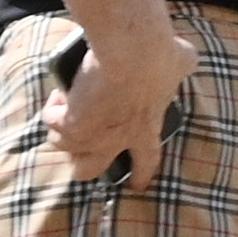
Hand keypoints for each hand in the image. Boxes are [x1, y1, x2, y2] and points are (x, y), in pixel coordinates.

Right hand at [45, 12, 194, 181]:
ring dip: (62, 128)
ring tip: (65, 108)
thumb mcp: (180, 61)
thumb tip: (187, 57)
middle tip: (78, 148)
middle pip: (89, 170)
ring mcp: (91, 136)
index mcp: (145, 129)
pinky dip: (52, 107)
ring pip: (63, 146)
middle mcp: (116, 140)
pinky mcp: (69, 122)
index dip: (141, 175)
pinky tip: (59, 94)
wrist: (131, 50)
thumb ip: (183, 63)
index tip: (137, 186)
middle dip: (81, 164)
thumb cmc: (158, 54)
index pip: (146, 162)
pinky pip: (50, 122)